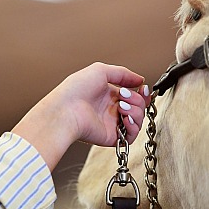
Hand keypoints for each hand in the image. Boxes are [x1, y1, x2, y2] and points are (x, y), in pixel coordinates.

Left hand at [11, 62, 151, 170]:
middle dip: (137, 100)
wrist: (65, 110)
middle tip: (124, 96)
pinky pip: (132, 135)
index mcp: (108, 94)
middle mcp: (111, 109)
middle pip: (139, 107)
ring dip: (135, 111)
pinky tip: (125, 118)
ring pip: (138, 120)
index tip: (143, 88)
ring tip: (122, 106)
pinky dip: (134, 126)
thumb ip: (123, 73)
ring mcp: (112, 123)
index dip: (141, 92)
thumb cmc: (75, 90)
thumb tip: (139, 78)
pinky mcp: (112, 137)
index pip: (133, 95)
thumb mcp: (100, 71)